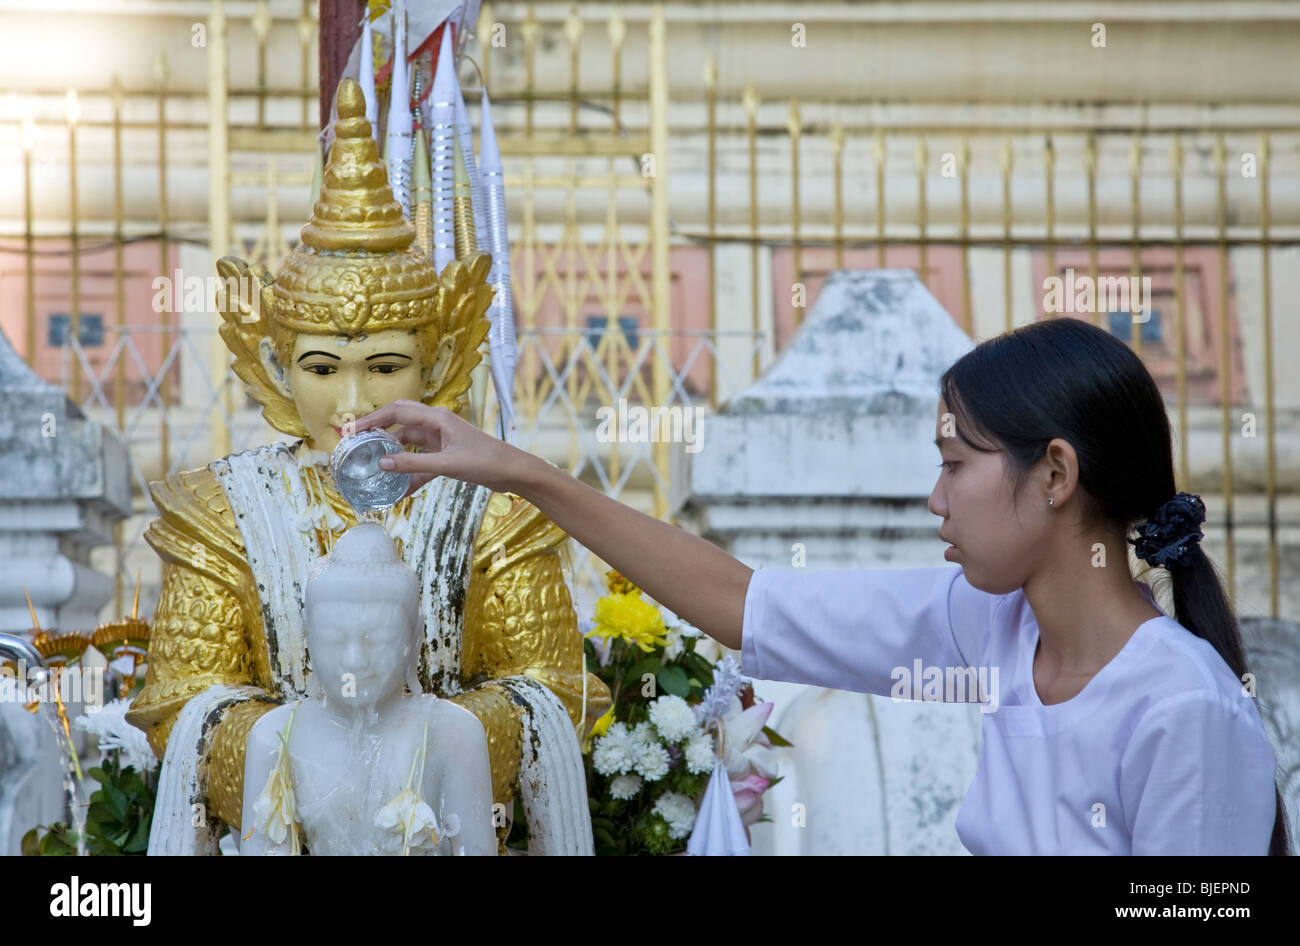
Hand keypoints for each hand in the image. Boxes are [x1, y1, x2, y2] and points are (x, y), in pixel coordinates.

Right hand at [351, 400, 531, 496]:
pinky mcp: (447, 455)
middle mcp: (437, 424)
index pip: (397, 411)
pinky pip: (422, 462)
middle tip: (357, 442)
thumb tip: (382, 463)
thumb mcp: (446, 464)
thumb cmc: (486, 462)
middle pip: (400, 421)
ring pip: (410, 443)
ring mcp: (442, 440)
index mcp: (437, 418)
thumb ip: (413, 464)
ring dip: (394, 454)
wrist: (513, 472)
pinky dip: (411, 474)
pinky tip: (401, 492)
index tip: (352, 430)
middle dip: (378, 430)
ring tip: (373, 465)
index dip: (373, 419)